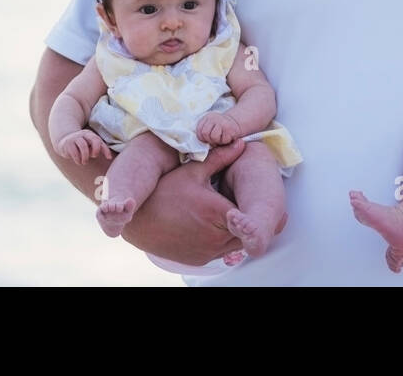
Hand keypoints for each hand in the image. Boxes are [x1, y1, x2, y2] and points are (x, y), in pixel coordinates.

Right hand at [55, 129, 113, 164]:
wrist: (64, 142)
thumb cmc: (81, 146)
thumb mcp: (90, 145)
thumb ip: (99, 149)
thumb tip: (110, 158)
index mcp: (90, 135)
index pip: (100, 141)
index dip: (105, 150)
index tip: (109, 158)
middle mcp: (83, 135)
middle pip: (94, 139)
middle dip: (96, 149)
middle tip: (94, 156)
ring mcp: (75, 138)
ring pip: (83, 146)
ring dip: (86, 157)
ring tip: (84, 162)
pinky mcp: (68, 144)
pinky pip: (74, 152)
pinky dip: (78, 159)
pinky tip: (78, 161)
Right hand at [122, 139, 284, 265]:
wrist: (138, 220)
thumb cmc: (165, 191)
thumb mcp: (193, 171)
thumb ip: (220, 158)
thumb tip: (242, 143)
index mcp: (216, 212)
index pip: (249, 213)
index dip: (256, 205)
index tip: (263, 197)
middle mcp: (214, 237)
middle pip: (245, 230)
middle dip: (249, 219)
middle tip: (254, 207)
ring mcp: (207, 251)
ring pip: (236, 243)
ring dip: (238, 231)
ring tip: (238, 216)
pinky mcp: (199, 260)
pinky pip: (222, 252)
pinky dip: (225, 240)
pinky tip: (221, 226)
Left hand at [196, 112, 241, 144]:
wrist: (234, 123)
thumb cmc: (219, 129)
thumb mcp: (209, 126)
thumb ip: (202, 131)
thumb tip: (198, 143)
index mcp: (206, 118)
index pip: (198, 131)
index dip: (202, 138)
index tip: (207, 138)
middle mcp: (213, 118)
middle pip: (205, 133)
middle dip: (209, 139)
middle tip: (215, 138)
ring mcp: (222, 122)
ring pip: (213, 137)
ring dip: (217, 141)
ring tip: (221, 138)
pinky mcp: (230, 128)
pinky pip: (223, 140)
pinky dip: (225, 141)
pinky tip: (227, 137)